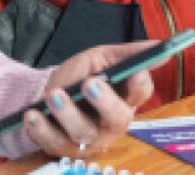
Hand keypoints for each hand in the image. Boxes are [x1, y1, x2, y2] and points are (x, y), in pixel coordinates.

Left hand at [24, 41, 161, 157]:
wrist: (49, 93)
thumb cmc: (82, 77)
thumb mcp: (101, 59)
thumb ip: (127, 54)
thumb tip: (162, 47)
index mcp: (125, 99)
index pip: (140, 94)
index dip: (140, 84)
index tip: (134, 72)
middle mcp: (110, 124)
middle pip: (116, 119)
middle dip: (105, 101)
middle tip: (89, 83)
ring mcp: (87, 139)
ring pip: (82, 132)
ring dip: (67, 113)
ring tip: (53, 95)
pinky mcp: (62, 147)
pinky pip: (52, 141)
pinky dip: (41, 129)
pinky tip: (33, 114)